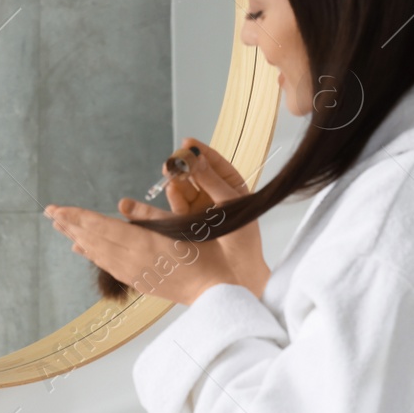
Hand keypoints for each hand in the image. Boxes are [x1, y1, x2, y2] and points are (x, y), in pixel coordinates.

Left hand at [45, 138, 269, 305]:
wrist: (218, 292)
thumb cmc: (210, 255)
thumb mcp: (184, 226)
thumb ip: (151, 216)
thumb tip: (122, 206)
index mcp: (143, 243)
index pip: (101, 226)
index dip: (77, 217)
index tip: (57, 208)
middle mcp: (134, 260)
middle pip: (94, 239)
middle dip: (70, 225)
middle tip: (50, 213)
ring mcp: (136, 274)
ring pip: (98, 253)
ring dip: (78, 238)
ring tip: (62, 228)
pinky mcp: (140, 282)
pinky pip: (108, 266)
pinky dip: (93, 254)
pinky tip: (83, 249)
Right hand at [160, 138, 268, 298]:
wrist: (238, 270)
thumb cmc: (243, 237)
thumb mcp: (230, 203)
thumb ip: (211, 180)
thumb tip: (195, 157)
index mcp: (232, 187)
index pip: (215, 163)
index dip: (201, 152)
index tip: (188, 142)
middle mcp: (216, 195)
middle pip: (197, 174)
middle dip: (184, 166)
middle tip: (173, 161)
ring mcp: (201, 209)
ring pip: (186, 188)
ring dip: (177, 180)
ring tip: (170, 174)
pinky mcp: (188, 222)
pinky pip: (178, 204)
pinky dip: (174, 197)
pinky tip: (171, 190)